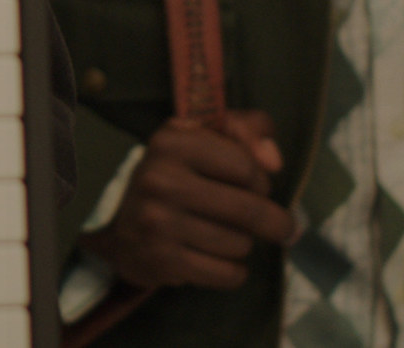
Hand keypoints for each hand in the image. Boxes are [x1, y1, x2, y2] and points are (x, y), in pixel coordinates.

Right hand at [78, 110, 299, 289]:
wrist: (125, 231)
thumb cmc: (177, 178)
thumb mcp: (205, 138)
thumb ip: (246, 130)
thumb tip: (274, 160)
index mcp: (171, 142)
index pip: (246, 167)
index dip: (259, 181)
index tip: (253, 187)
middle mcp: (159, 179)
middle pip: (249, 209)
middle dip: (272, 221)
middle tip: (277, 226)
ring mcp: (157, 222)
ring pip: (241, 243)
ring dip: (244, 244)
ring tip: (227, 237)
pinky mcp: (161, 260)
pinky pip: (228, 274)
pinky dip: (234, 272)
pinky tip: (220, 261)